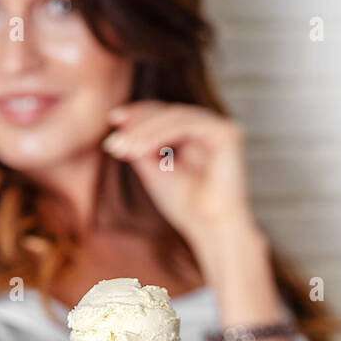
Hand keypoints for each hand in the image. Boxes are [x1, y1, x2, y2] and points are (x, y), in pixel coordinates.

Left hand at [102, 100, 257, 250]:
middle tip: (113, 142)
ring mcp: (221, 128)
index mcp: (197, 135)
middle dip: (138, 123)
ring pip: (176, 117)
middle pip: (169, 112)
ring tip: (123, 148)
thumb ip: (140, 148)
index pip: (166, 116)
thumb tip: (119, 129)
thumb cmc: (187, 207)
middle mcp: (211, 128)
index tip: (113, 120)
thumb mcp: (154, 172)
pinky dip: (160, 134)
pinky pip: (187, 125)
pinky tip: (140, 149)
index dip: (139, 115)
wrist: (211, 229)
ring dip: (145, 131)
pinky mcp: (227, 133)